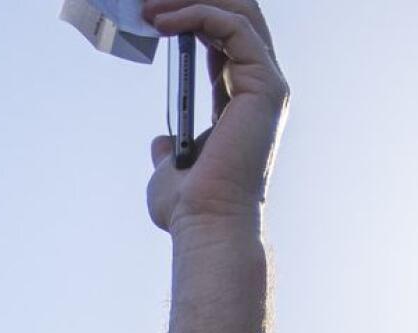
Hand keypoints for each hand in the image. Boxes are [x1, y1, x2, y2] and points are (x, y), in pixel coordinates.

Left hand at [139, 0, 287, 233]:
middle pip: (238, 15)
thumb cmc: (192, 207)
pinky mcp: (263, 85)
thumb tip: (163, 143)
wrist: (208, 224)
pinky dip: (196, 14)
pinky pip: (232, 26)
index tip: (149, 13)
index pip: (224, 37)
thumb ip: (170, 150)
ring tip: (149, 4)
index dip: (191, 15)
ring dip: (191, 0)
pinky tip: (162, 22)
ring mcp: (267, 84)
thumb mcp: (170, 170)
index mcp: (243, 101)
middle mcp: (262, 87)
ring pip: (239, 11)